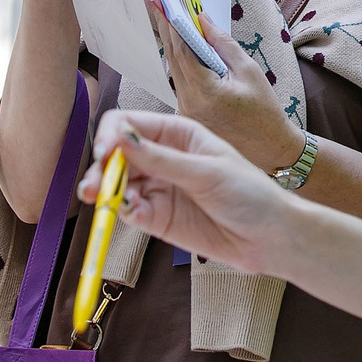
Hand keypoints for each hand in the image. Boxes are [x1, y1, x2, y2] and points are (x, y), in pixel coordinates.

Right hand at [81, 109, 300, 274]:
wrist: (270, 237)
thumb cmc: (250, 194)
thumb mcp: (208, 172)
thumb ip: (162, 159)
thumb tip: (121, 139)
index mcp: (177, 134)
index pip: (130, 123)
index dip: (112, 135)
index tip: (106, 153)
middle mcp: (162, 157)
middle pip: (117, 154)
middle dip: (101, 167)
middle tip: (92, 186)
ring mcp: (158, 188)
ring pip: (117, 183)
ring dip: (104, 190)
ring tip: (98, 199)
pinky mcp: (157, 217)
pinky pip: (130, 210)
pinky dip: (122, 210)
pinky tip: (129, 212)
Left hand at [157, 4, 301, 170]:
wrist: (269, 149)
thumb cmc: (265, 111)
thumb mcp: (249, 72)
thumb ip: (223, 44)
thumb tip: (202, 20)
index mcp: (206, 92)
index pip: (182, 51)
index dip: (172, 24)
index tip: (163, 1)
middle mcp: (188, 103)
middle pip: (171, 59)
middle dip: (164, 28)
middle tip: (156, 0)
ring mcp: (184, 112)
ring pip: (172, 71)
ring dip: (170, 44)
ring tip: (165, 16)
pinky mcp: (186, 116)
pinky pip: (179, 83)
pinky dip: (178, 62)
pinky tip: (178, 45)